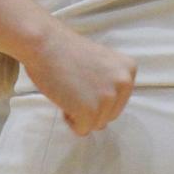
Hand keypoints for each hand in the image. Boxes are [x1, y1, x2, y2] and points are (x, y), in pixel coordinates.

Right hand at [28, 19, 136, 135]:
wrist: (44, 43)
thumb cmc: (65, 52)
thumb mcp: (101, 64)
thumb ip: (110, 84)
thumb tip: (106, 114)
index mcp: (128, 69)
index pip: (119, 101)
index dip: (98, 97)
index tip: (84, 82)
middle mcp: (124, 83)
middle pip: (110, 115)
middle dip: (91, 108)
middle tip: (74, 88)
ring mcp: (108, 97)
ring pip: (96, 124)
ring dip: (80, 115)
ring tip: (69, 92)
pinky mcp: (90, 110)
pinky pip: (82, 130)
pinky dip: (71, 121)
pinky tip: (64, 100)